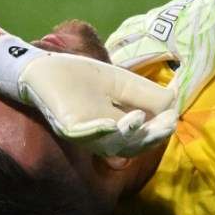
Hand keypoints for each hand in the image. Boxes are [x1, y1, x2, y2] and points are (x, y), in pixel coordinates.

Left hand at [0, 36, 178, 155]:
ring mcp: (83, 133)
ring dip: (130, 134)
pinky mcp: (66, 126)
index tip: (173, 118)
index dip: (160, 130)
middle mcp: (100, 136)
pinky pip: (86, 134)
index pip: (142, 138)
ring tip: (140, 119)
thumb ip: (146, 95)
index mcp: (114, 128)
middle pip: (131, 146)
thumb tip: (172, 107)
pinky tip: (117, 123)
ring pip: (112, 144)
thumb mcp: (121, 83)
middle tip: (167, 124)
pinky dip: (102, 131)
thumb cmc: (79, 76)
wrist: (41, 68)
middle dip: (151, 136)